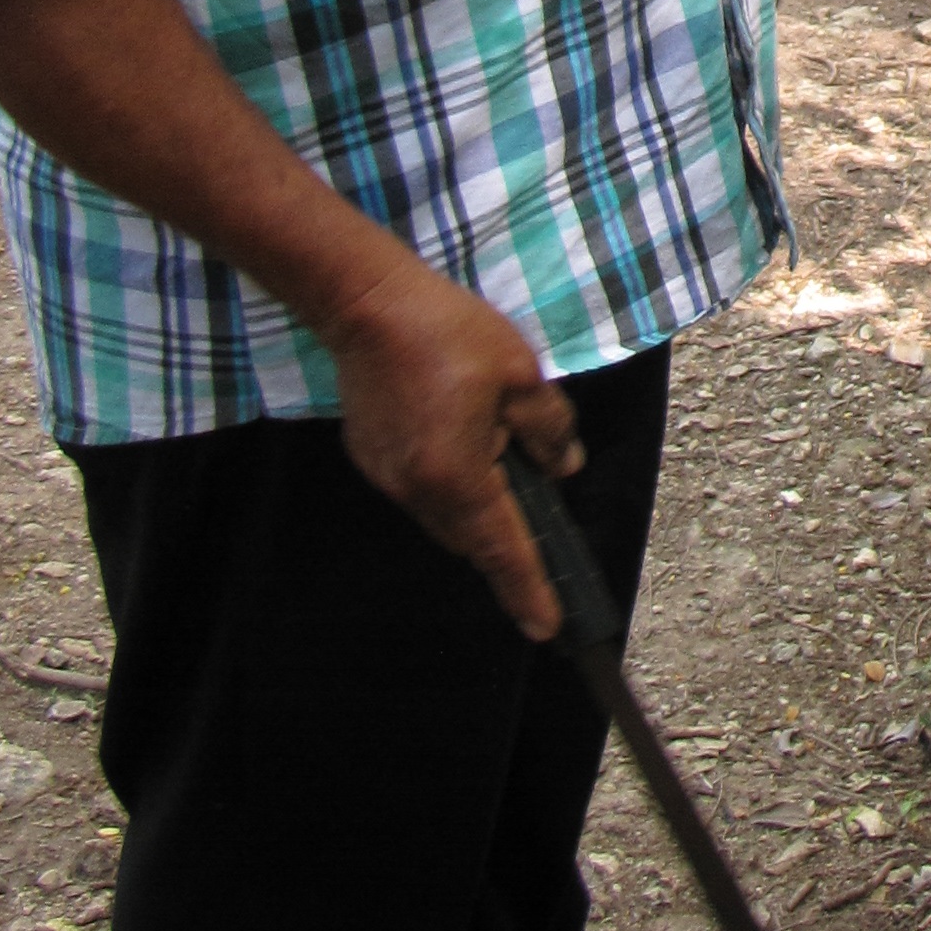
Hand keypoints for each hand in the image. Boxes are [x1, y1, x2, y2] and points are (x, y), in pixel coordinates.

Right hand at [323, 246, 582, 637]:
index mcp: (459, 478)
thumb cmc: (448, 333)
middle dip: (505, 528)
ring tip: (495, 440)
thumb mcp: (521, 376)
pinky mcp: (371, 457)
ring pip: (445, 513)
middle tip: (534, 488)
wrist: (368, 302)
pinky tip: (457, 427)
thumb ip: (549, 430)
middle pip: (472, 535)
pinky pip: (420, 486)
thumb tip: (562, 465)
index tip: (546, 628)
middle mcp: (417, 490)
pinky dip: (447, 476)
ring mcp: (388, 476)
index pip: (502, 551)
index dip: (527, 591)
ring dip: (476, 497)